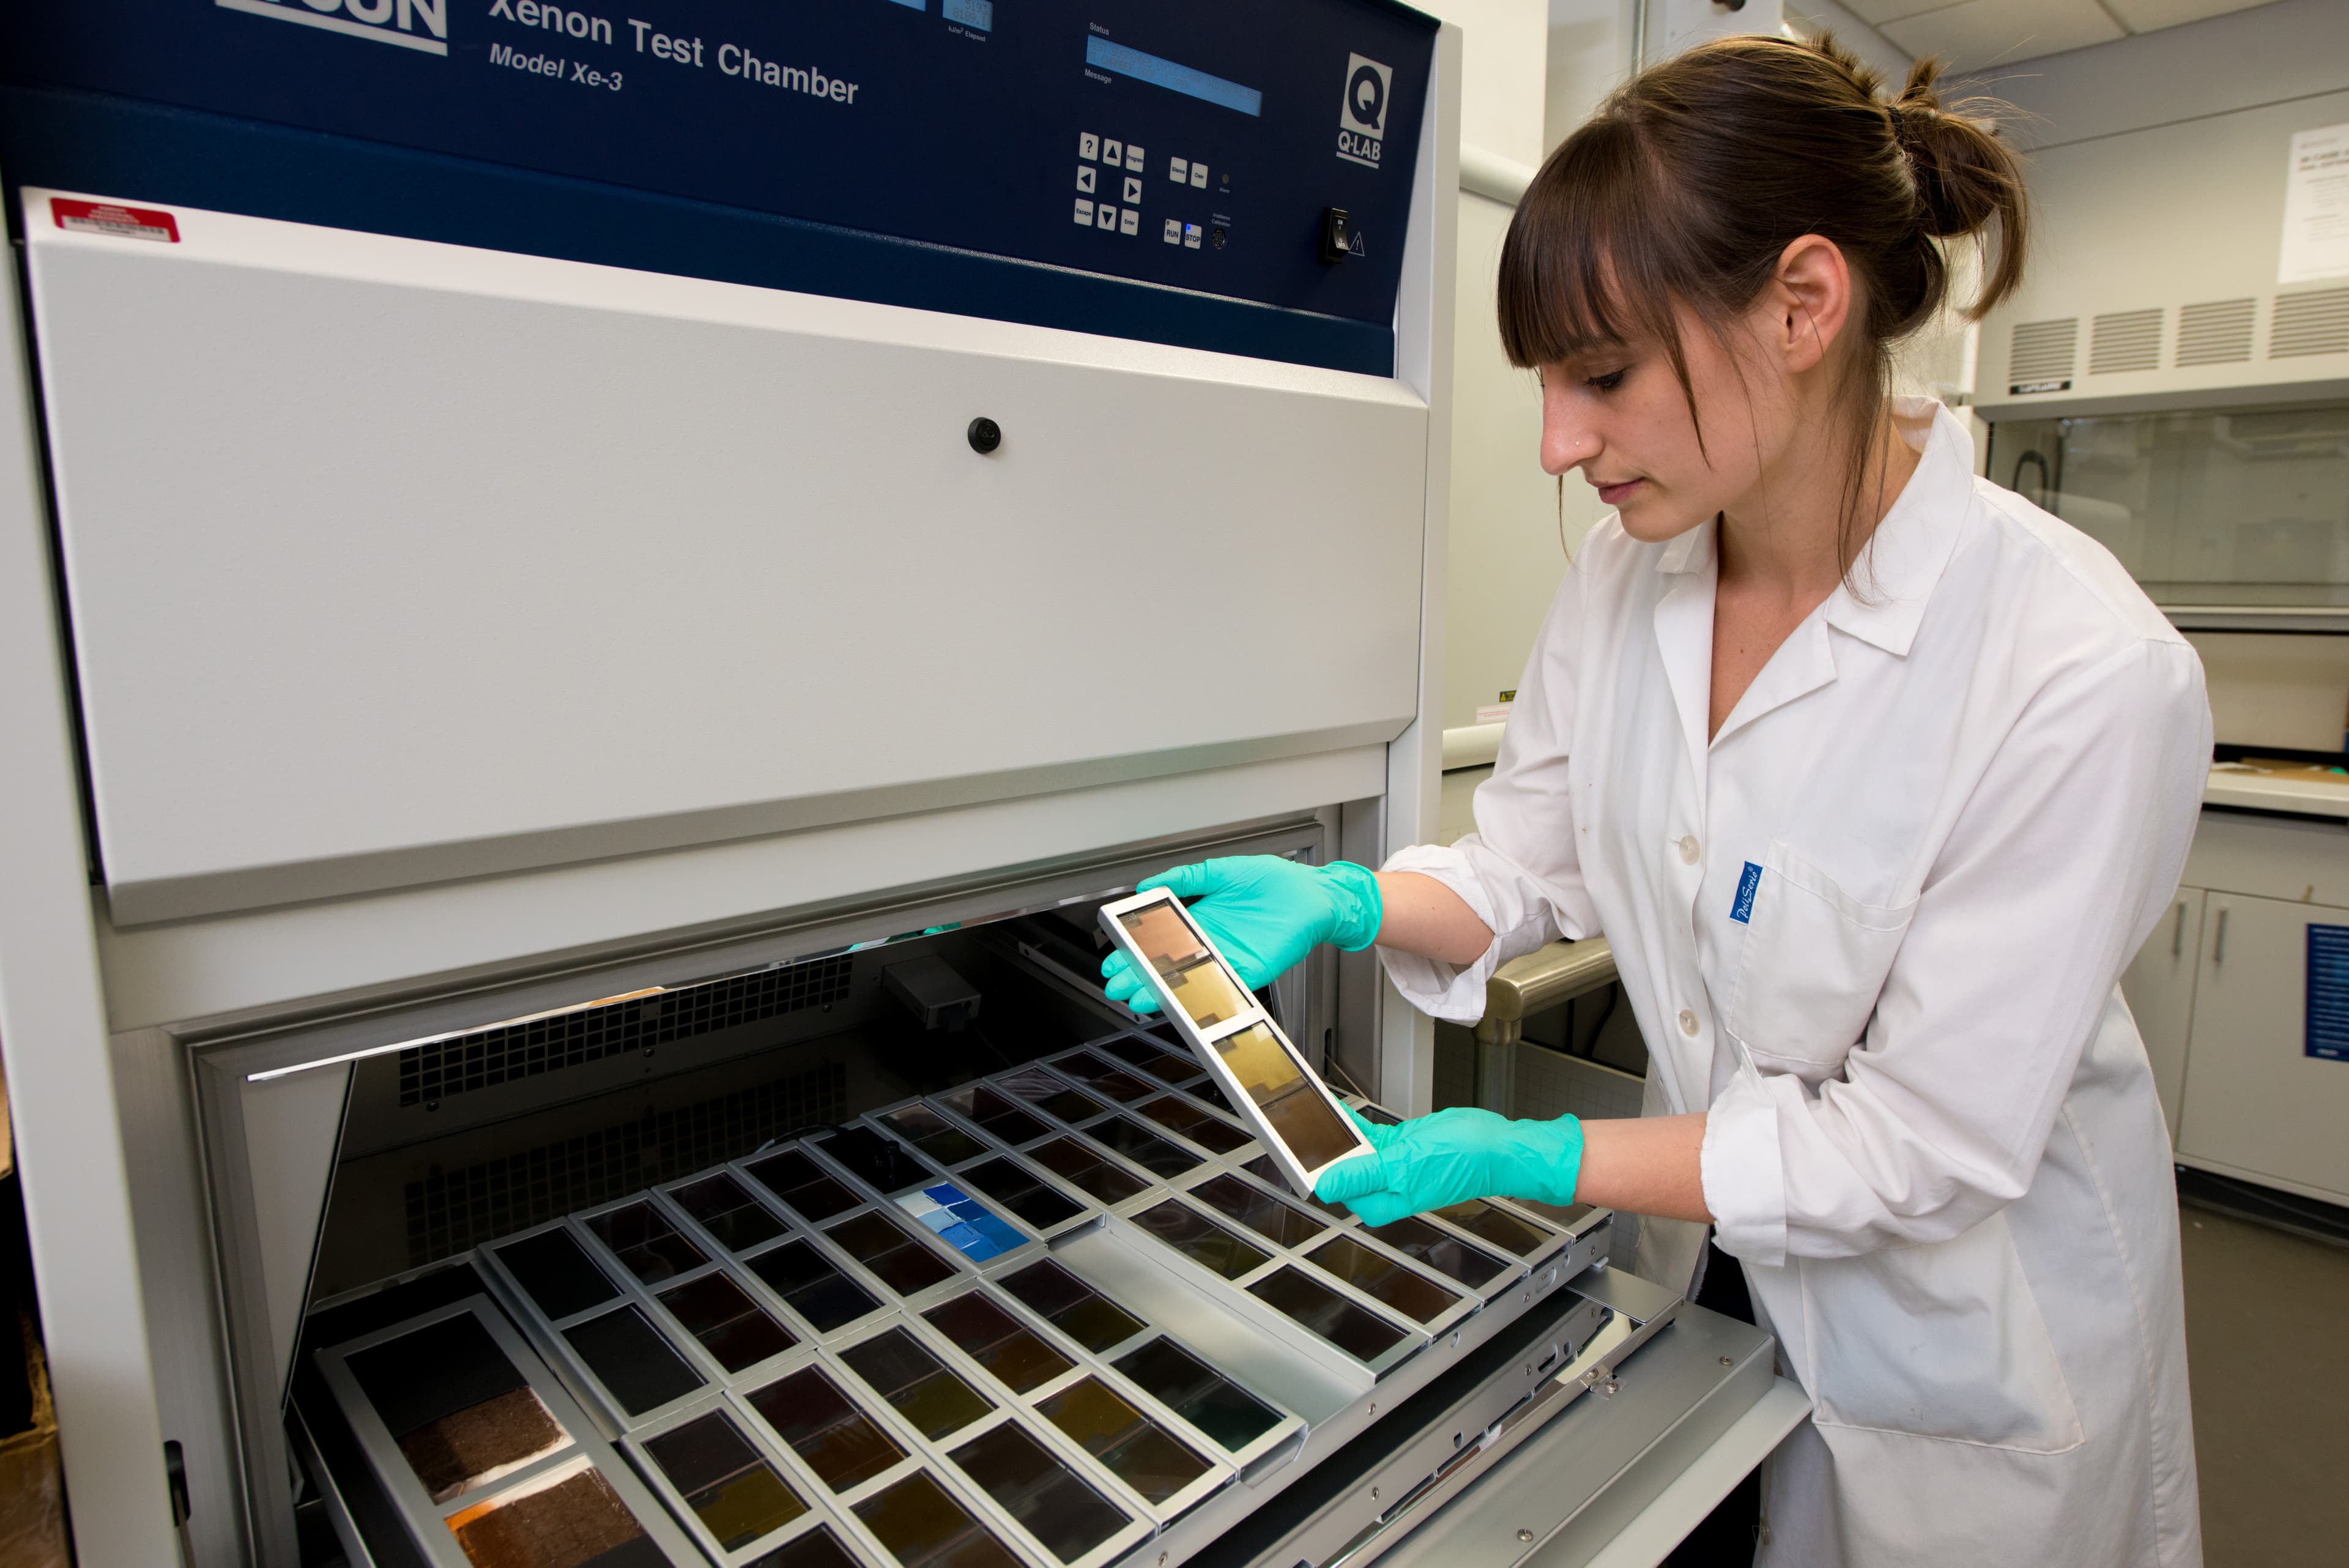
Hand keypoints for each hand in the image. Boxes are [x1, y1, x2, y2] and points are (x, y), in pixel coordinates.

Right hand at [1100, 856, 1381, 1014]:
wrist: (1313, 894)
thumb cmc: (1276, 881)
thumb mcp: (1222, 871)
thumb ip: (1186, 878)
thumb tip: (1149, 884)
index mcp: (1202, 919)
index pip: (1161, 939)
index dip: (1137, 948)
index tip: (1116, 954)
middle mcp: (1212, 942)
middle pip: (1168, 964)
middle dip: (1140, 975)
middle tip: (1116, 983)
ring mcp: (1229, 958)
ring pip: (1189, 979)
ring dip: (1163, 990)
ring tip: (1138, 997)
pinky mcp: (1249, 971)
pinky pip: (1219, 985)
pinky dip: (1198, 993)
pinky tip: (1178, 998)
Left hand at [1313, 1105, 1582, 1225]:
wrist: (1496, 1145)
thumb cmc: (1463, 1160)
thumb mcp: (1406, 1165)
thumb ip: (1363, 1175)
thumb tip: (1324, 1187)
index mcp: (1379, 1202)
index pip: (1332, 1184)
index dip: (1310, 1164)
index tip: (1288, 1142)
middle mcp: (1381, 1189)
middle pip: (1338, 1166)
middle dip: (1317, 1145)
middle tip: (1291, 1118)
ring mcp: (1389, 1168)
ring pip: (1351, 1149)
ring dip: (1332, 1132)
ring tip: (1306, 1109)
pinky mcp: (1397, 1149)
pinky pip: (1366, 1137)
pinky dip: (1351, 1125)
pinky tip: (1332, 1111)